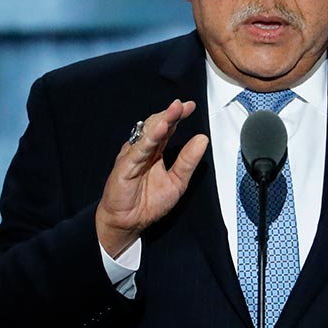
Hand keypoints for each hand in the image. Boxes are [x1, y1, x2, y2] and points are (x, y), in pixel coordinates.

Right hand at [95, 99, 208, 256]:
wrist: (128, 222)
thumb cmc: (148, 202)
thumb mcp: (177, 181)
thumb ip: (188, 161)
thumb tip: (202, 140)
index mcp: (156, 151)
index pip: (168, 128)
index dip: (178, 116)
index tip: (190, 106)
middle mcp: (144, 149)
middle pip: (157, 125)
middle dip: (171, 114)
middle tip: (184, 105)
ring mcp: (133, 155)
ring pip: (147, 133)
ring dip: (162, 120)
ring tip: (175, 110)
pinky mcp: (125, 166)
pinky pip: (138, 150)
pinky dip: (149, 138)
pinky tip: (160, 129)